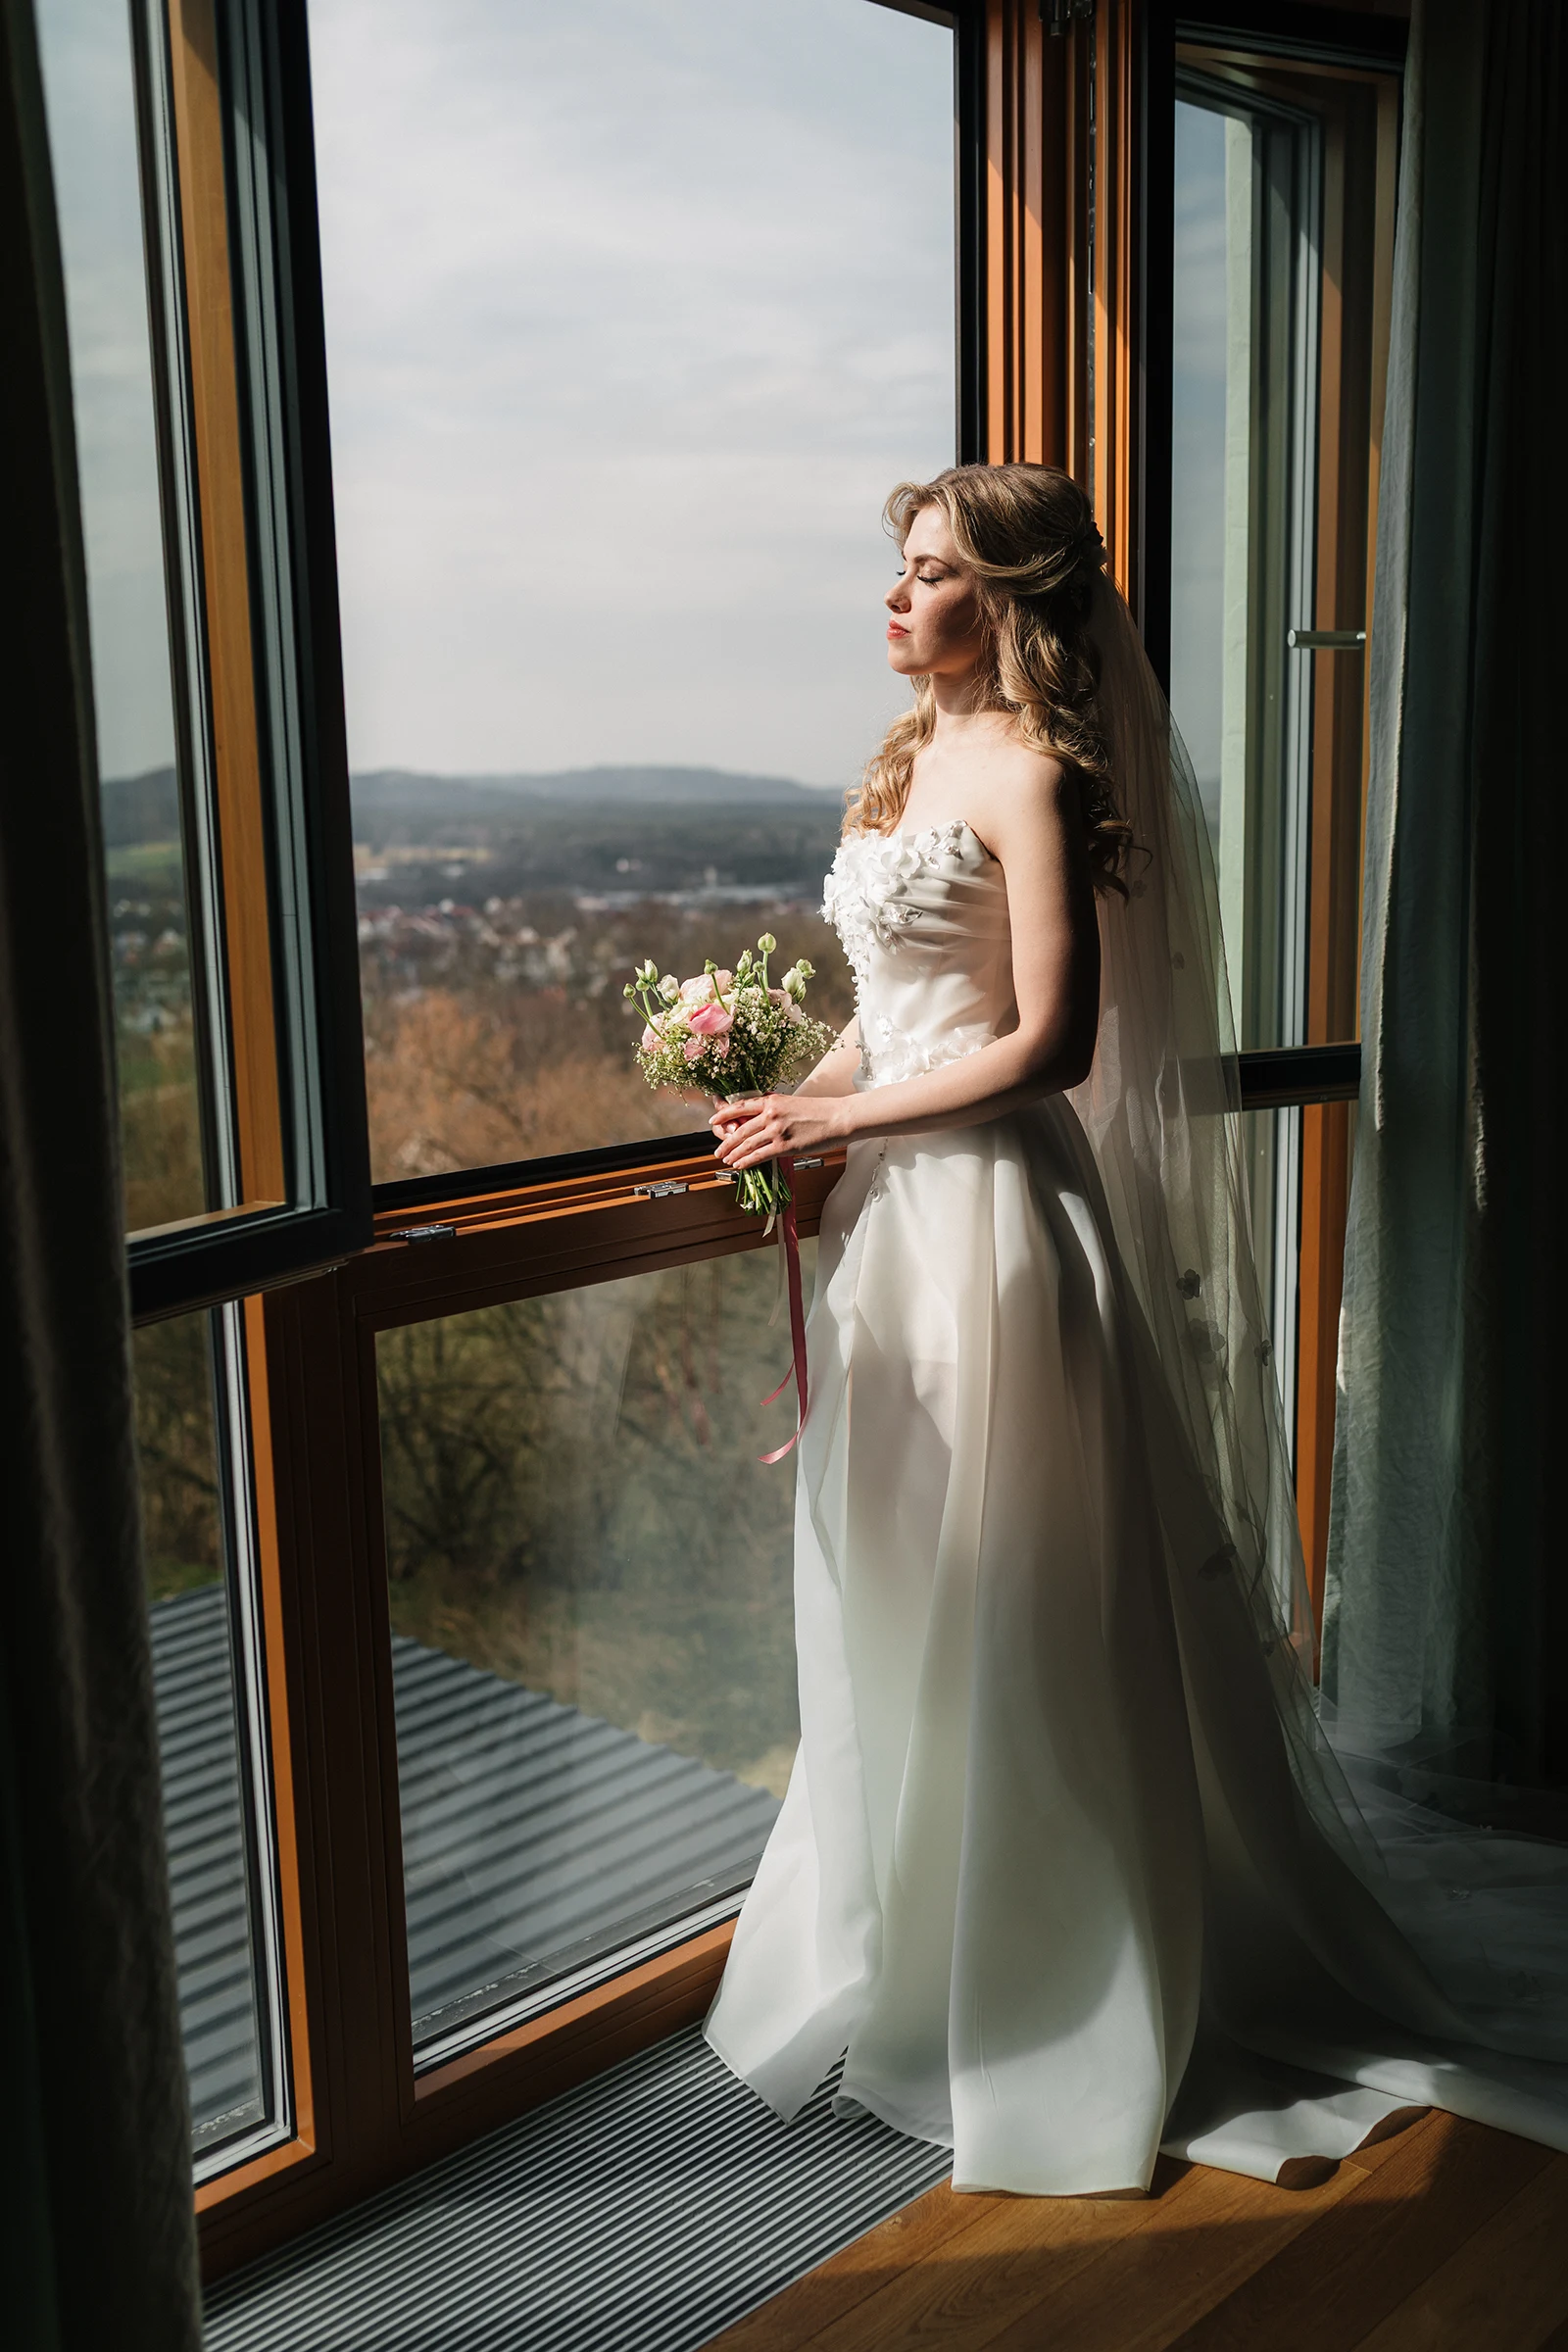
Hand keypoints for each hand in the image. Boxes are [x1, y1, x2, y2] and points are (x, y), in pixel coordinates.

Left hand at [710, 1092, 851, 1171]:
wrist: (839, 1118)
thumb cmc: (821, 1111)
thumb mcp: (793, 1103)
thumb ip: (775, 1109)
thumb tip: (761, 1117)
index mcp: (772, 1101)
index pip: (740, 1106)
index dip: (723, 1114)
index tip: (713, 1120)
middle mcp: (771, 1114)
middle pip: (740, 1129)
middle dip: (726, 1142)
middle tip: (717, 1150)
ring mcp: (777, 1130)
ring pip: (747, 1144)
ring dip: (733, 1154)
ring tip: (726, 1160)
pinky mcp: (785, 1146)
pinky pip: (759, 1155)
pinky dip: (746, 1161)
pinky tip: (740, 1165)